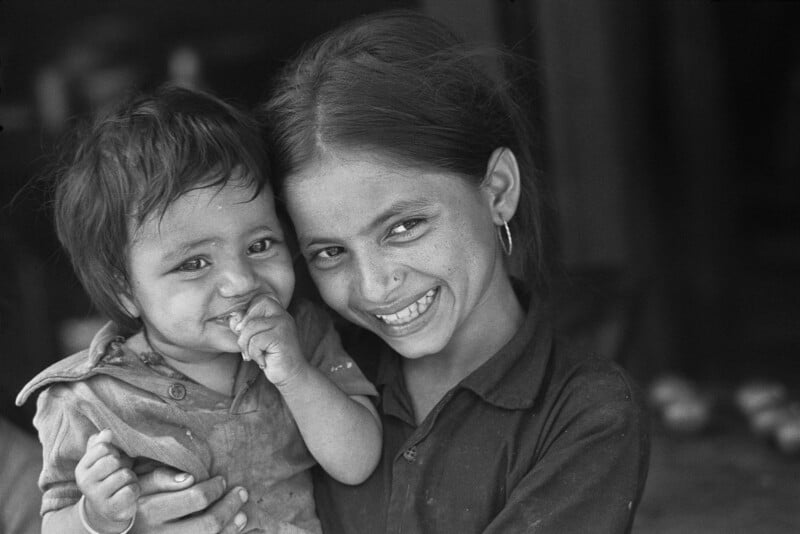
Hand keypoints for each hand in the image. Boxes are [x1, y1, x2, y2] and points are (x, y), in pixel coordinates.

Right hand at [75, 429, 138, 531]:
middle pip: (114, 461)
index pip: (103, 447)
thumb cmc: (106, 477)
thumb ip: (101, 444)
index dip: (114, 451)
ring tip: (124, 483)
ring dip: (131, 478)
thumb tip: (107, 431)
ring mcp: (97, 497)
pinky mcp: (111, 508)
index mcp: (81, 468)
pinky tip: (127, 493)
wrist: (106, 508)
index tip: (113, 458)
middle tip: (120, 472)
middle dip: (124, 464)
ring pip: (125, 475)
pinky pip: (131, 490)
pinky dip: (135, 490)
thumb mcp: (101, 460)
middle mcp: (85, 483)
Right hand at [133, 467, 248, 532]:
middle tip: (241, 492)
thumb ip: (160, 478)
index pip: (195, 498)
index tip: (222, 480)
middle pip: (208, 523)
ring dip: (232, 527)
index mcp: (151, 511)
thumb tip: (190, 477)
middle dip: (230, 506)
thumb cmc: (133, 505)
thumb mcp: (138, 488)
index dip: (214, 488)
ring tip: (242, 514)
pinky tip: (232, 530)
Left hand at [230, 294, 308, 385]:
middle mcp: (283, 316)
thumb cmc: (272, 357)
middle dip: (244, 331)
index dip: (249, 313)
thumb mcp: (256, 338)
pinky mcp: (280, 338)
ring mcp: (283, 326)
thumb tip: (234, 316)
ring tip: (254, 356)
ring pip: (251, 328)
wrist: (292, 375)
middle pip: (253, 310)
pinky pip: (255, 341)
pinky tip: (263, 362)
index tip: (246, 332)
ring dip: (246, 346)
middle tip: (247, 346)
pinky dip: (254, 354)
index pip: (260, 300)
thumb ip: (246, 326)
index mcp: (278, 314)